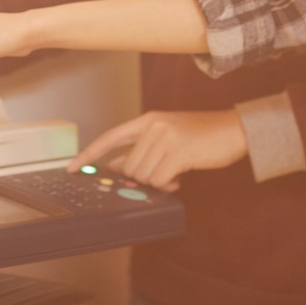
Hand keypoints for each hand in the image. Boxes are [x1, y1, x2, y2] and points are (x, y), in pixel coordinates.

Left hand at [68, 110, 248, 191]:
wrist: (233, 129)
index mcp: (147, 119)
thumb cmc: (201, 135)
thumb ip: (143, 148)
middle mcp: (153, 126)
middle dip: (141, 178)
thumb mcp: (167, 134)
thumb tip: (118, 168)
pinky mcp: (179, 152)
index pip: (110, 137)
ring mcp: (165, 138)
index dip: (89, 154)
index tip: (71, 167)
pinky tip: (180, 178)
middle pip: (128, 166)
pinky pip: (160, 180)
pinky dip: (168, 185)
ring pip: (143, 176)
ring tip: (174, 174)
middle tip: (162, 176)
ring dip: (157, 182)